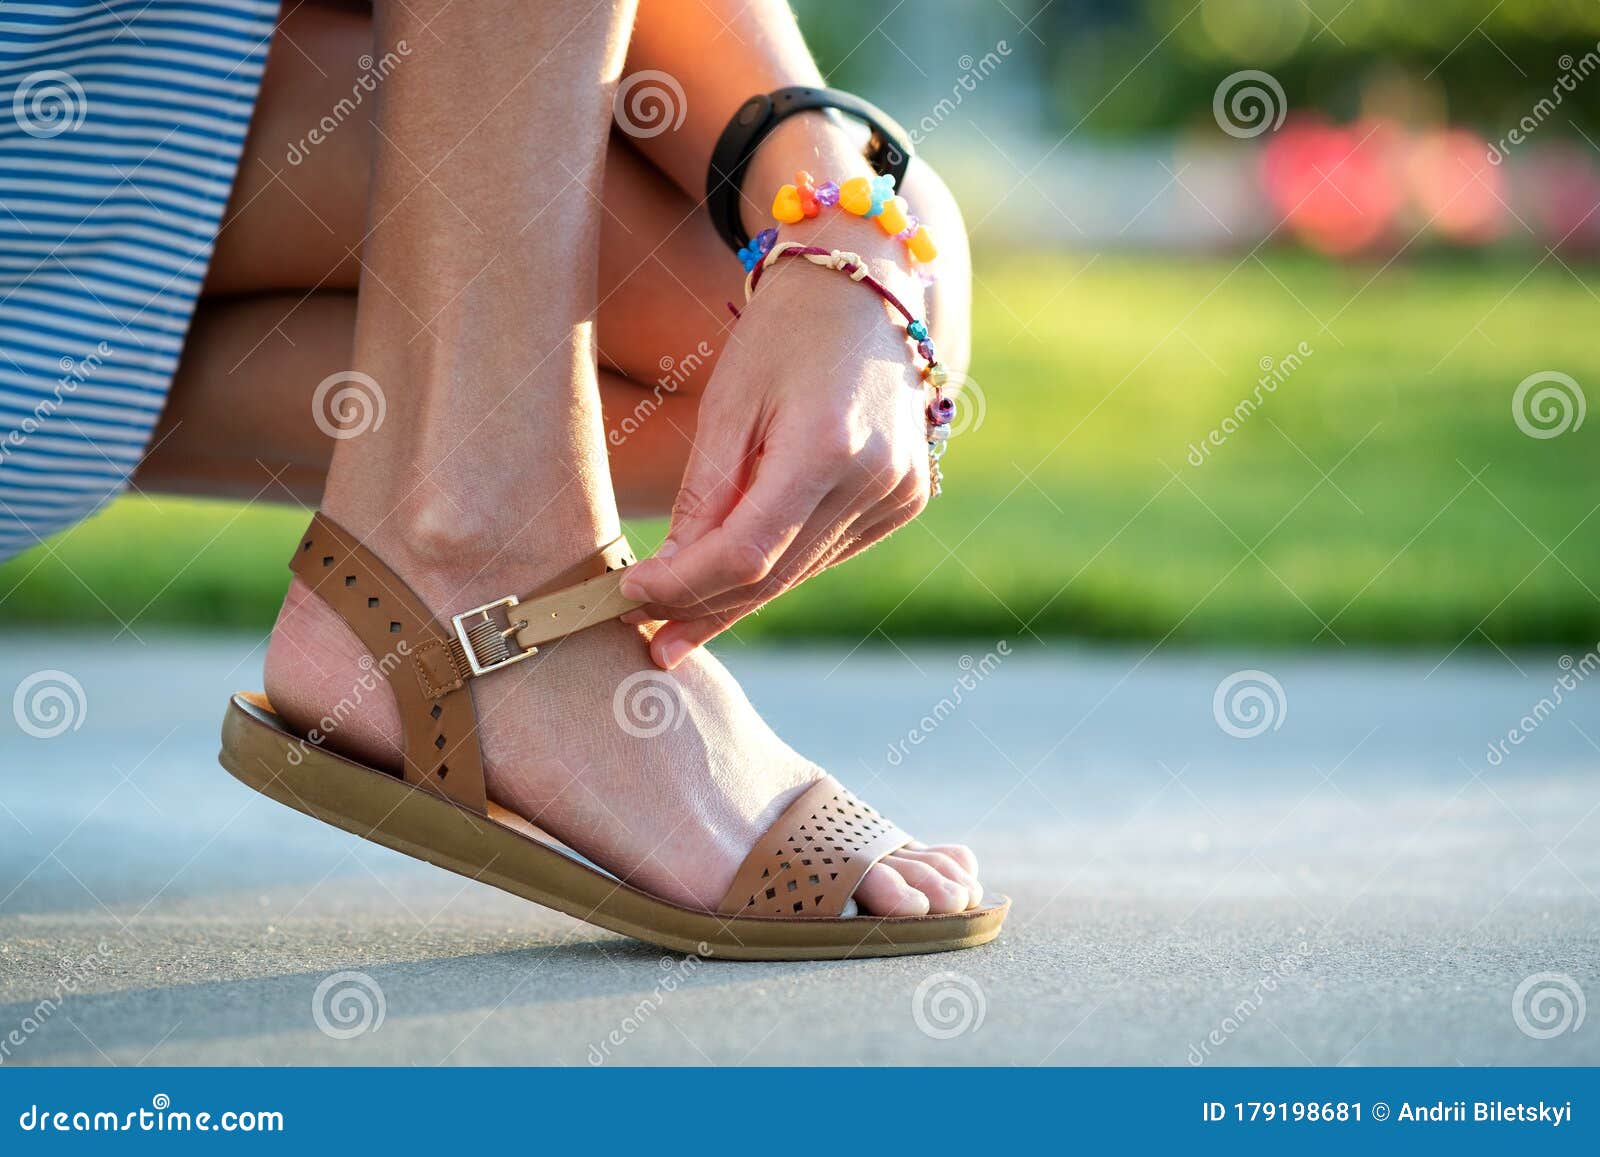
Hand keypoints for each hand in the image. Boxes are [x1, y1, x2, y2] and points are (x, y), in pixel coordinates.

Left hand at [618, 219, 940, 667]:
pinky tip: (731, 582)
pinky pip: (826, 554)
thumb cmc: (783, 334)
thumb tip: (669, 576)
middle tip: (648, 633)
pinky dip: (777, 569)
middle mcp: (877, 479)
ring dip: (736, 599)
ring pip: (800, 575)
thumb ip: (703, 495)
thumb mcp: (728, 404)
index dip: (683, 585)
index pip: (746, 552)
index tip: (630, 595)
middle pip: (774, 575)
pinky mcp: (905, 501)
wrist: (863, 289)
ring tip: (676, 620)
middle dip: (703, 606)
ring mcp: (900, 494)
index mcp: (827, 446)